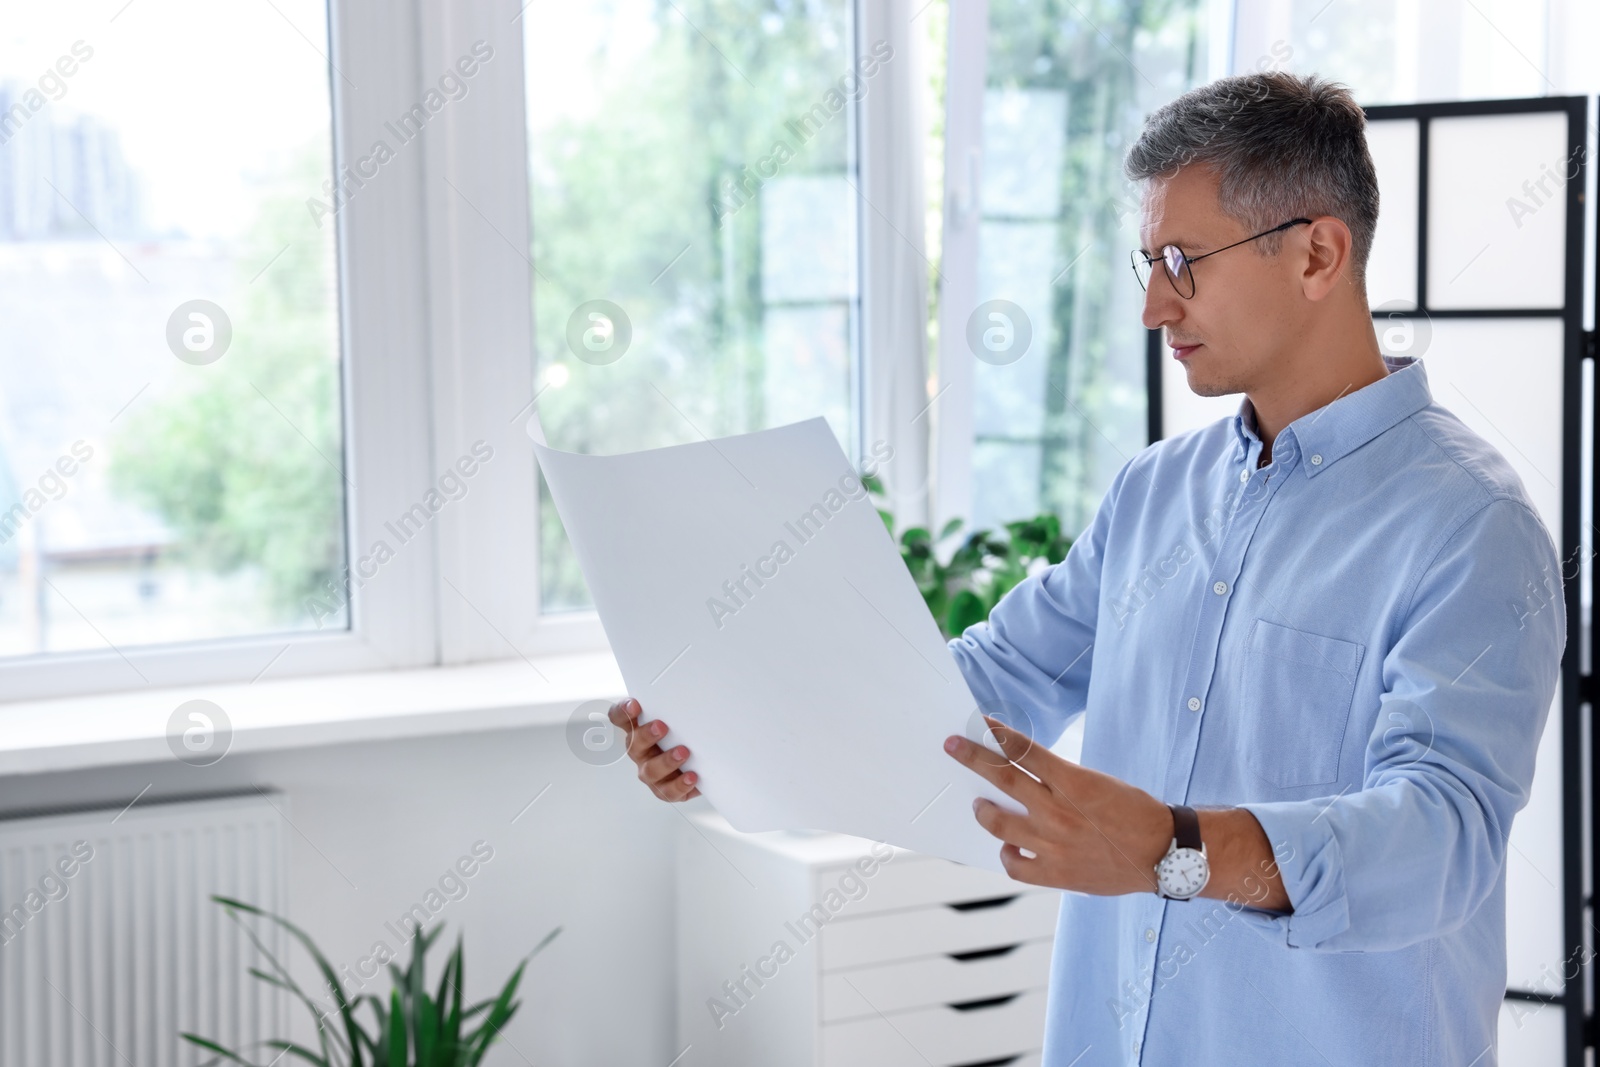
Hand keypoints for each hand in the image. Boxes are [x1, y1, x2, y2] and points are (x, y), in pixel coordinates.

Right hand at [608, 697, 700, 801]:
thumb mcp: (678, 717)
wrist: (701, 763)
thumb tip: (694, 689)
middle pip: (633, 744)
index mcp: (637, 729)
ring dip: (666, 761)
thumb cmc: (683, 734)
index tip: (634, 704)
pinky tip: (692, 776)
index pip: (620, 718)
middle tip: (661, 726)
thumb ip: (677, 705)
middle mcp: (640, 751)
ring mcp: (650, 772)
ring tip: (683, 752)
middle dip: (646, 735)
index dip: (623, 712)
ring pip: (650, 770)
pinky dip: (680, 785)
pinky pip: (668, 791)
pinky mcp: (666, 790)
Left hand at [944, 715, 1170, 893]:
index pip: (1024, 751)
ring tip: (978, 805)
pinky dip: (1006, 854)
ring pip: (999, 824)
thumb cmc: (1134, 813)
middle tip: (952, 747)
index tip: (978, 724)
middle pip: (1002, 780)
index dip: (997, 735)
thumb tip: (1023, 774)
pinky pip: (1015, 865)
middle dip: (973, 759)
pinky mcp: (1056, 874)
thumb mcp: (1098, 782)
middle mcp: (1059, 812)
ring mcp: (1054, 845)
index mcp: (1073, 782)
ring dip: (983, 811)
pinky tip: (1007, 847)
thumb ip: (1060, 780)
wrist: (1165, 854)